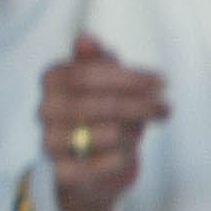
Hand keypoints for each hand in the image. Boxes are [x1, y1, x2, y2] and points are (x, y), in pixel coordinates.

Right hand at [38, 34, 169, 210]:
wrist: (83, 163)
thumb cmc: (98, 111)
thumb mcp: (101, 80)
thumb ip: (97, 59)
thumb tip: (85, 38)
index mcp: (53, 79)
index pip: (90, 74)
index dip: (129, 78)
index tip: (161, 82)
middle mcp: (45, 108)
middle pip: (102, 104)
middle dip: (141, 106)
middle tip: (165, 108)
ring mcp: (50, 141)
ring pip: (108, 134)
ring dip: (133, 133)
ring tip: (137, 132)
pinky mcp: (61, 172)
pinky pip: (100, 166)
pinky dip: (120, 159)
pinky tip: (125, 154)